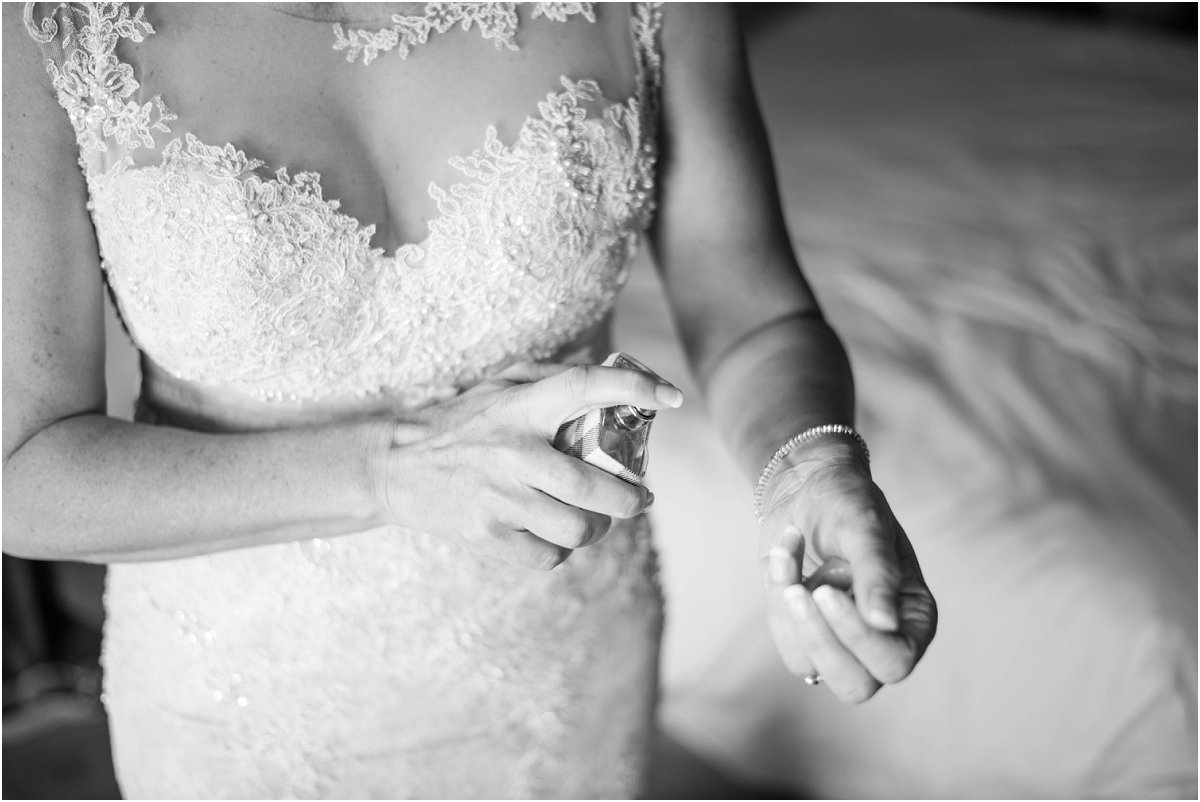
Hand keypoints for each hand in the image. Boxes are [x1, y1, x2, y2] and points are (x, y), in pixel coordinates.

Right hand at [379, 361, 682, 569]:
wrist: (394, 465)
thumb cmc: (458, 422)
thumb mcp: (498, 386)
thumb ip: (550, 380)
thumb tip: (613, 379)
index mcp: (521, 407)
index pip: (586, 387)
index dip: (635, 389)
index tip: (671, 399)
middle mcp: (513, 451)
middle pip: (596, 487)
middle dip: (630, 500)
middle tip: (639, 499)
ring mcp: (500, 497)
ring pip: (578, 529)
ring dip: (597, 530)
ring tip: (595, 522)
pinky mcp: (487, 534)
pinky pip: (548, 556)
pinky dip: (560, 551)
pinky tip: (553, 536)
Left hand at [759, 440, 936, 702]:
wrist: (808, 490)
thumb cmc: (847, 503)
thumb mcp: (865, 528)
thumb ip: (877, 573)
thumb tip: (885, 623)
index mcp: (913, 617)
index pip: (895, 660)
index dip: (858, 637)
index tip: (826, 591)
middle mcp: (882, 639)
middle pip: (855, 685)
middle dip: (820, 639)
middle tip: (803, 590)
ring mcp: (842, 642)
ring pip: (813, 668)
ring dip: (789, 610)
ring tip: (789, 551)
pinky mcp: (807, 635)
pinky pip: (787, 646)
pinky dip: (775, 602)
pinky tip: (783, 558)